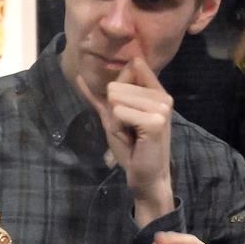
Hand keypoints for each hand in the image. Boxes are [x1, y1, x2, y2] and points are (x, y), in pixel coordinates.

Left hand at [77, 57, 174, 225]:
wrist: (146, 177)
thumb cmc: (132, 149)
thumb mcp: (113, 118)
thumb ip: (100, 97)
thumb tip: (81, 77)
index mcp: (157, 92)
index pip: (133, 66)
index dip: (117, 87)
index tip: (124, 112)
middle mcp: (163, 96)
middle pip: (117, 85)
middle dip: (114, 111)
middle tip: (129, 130)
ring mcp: (161, 108)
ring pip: (116, 99)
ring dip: (116, 121)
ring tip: (130, 135)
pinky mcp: (155, 121)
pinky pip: (119, 112)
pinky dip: (118, 128)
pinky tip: (132, 140)